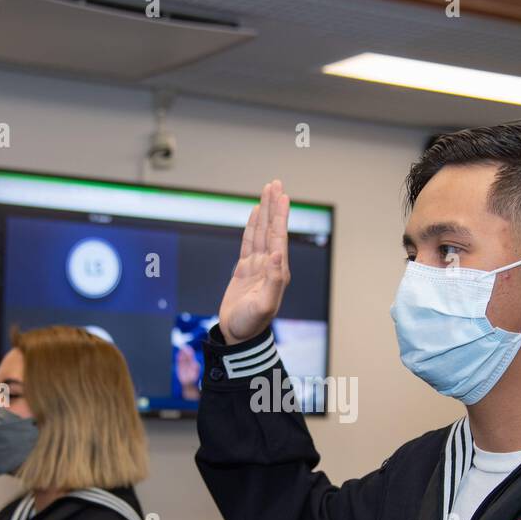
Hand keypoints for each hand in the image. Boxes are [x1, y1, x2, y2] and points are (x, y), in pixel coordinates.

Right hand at [219, 179, 290, 344]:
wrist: (238, 336)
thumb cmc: (250, 325)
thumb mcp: (264, 306)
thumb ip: (273, 281)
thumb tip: (278, 255)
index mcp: (278, 272)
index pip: (279, 237)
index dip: (280, 216)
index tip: (282, 195)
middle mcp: (270, 265)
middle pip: (272, 229)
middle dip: (274, 206)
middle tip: (275, 183)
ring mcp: (258, 266)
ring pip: (261, 232)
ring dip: (265, 212)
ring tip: (267, 191)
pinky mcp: (245, 269)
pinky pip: (249, 242)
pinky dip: (252, 226)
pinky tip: (256, 214)